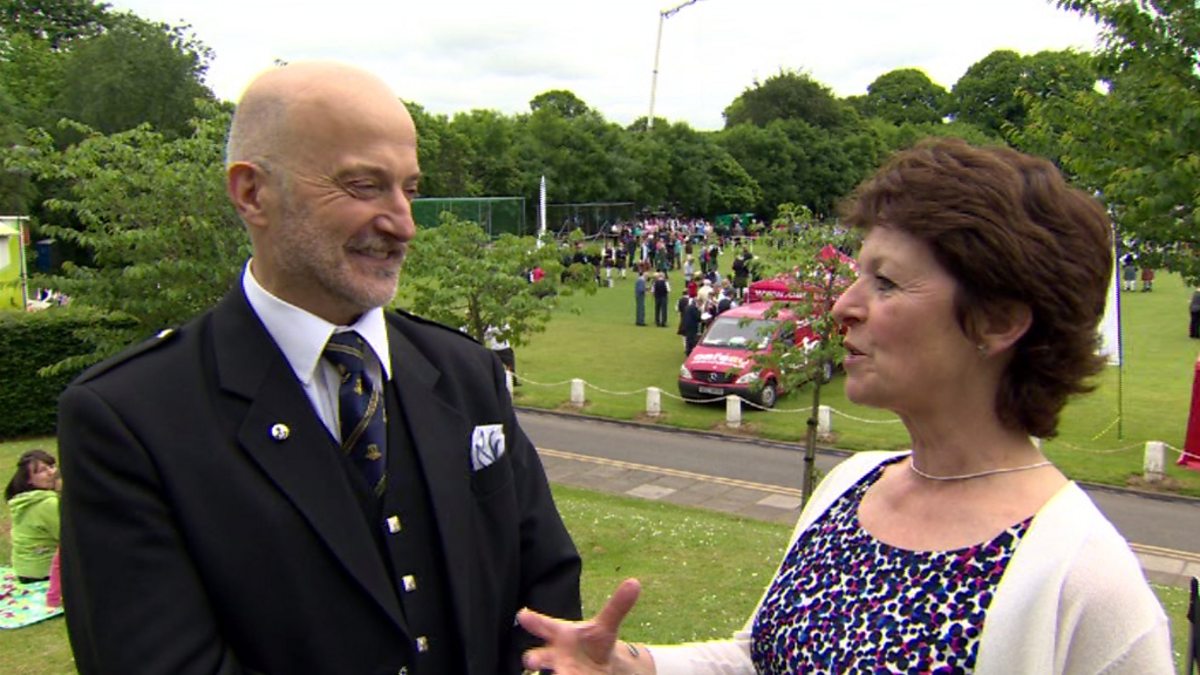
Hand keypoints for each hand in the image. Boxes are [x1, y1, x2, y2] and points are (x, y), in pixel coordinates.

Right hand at [518, 578, 642, 673]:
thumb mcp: (607, 625)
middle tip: (530, 660)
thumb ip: (617, 606)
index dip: (532, 620)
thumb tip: (634, 582)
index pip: (545, 625)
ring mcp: (561, 671)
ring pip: (552, 674)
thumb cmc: (594, 641)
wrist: (598, 665)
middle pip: (540, 656)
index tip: (522, 614)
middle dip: (534, 658)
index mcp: (561, 634)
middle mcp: (555, 654)